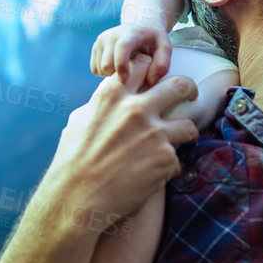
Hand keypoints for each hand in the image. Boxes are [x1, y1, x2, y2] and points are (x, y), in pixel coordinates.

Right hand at [49, 54, 198, 222]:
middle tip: (190, 96)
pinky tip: (156, 176)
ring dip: (185, 135)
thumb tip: (108, 98)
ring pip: (189, 126)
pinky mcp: (165, 159)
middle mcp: (136, 109)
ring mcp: (154, 133)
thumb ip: (100, 105)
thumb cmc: (71, 161)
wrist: (76, 198)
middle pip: (179, 85)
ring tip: (180, 143)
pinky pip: (178, 161)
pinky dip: (169, 168)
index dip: (152, 71)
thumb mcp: (78, 121)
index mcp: (113, 95)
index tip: (156, 79)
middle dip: (188, 89)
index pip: (143, 65)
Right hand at [90, 22, 171, 84]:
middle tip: (131, 77)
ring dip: (111, 75)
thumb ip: (163, 64)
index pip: (121, 48)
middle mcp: (111, 35)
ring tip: (125, 70)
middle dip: (116, 75)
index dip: (121, 66)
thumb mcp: (165, 48)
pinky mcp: (95, 46)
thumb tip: (150, 81)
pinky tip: (117, 68)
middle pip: (106, 64)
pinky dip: (104, 73)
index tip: (125, 81)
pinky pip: (94, 69)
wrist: (140, 26)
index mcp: (130, 34)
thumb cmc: (153, 40)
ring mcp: (101, 40)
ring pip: (99, 68)